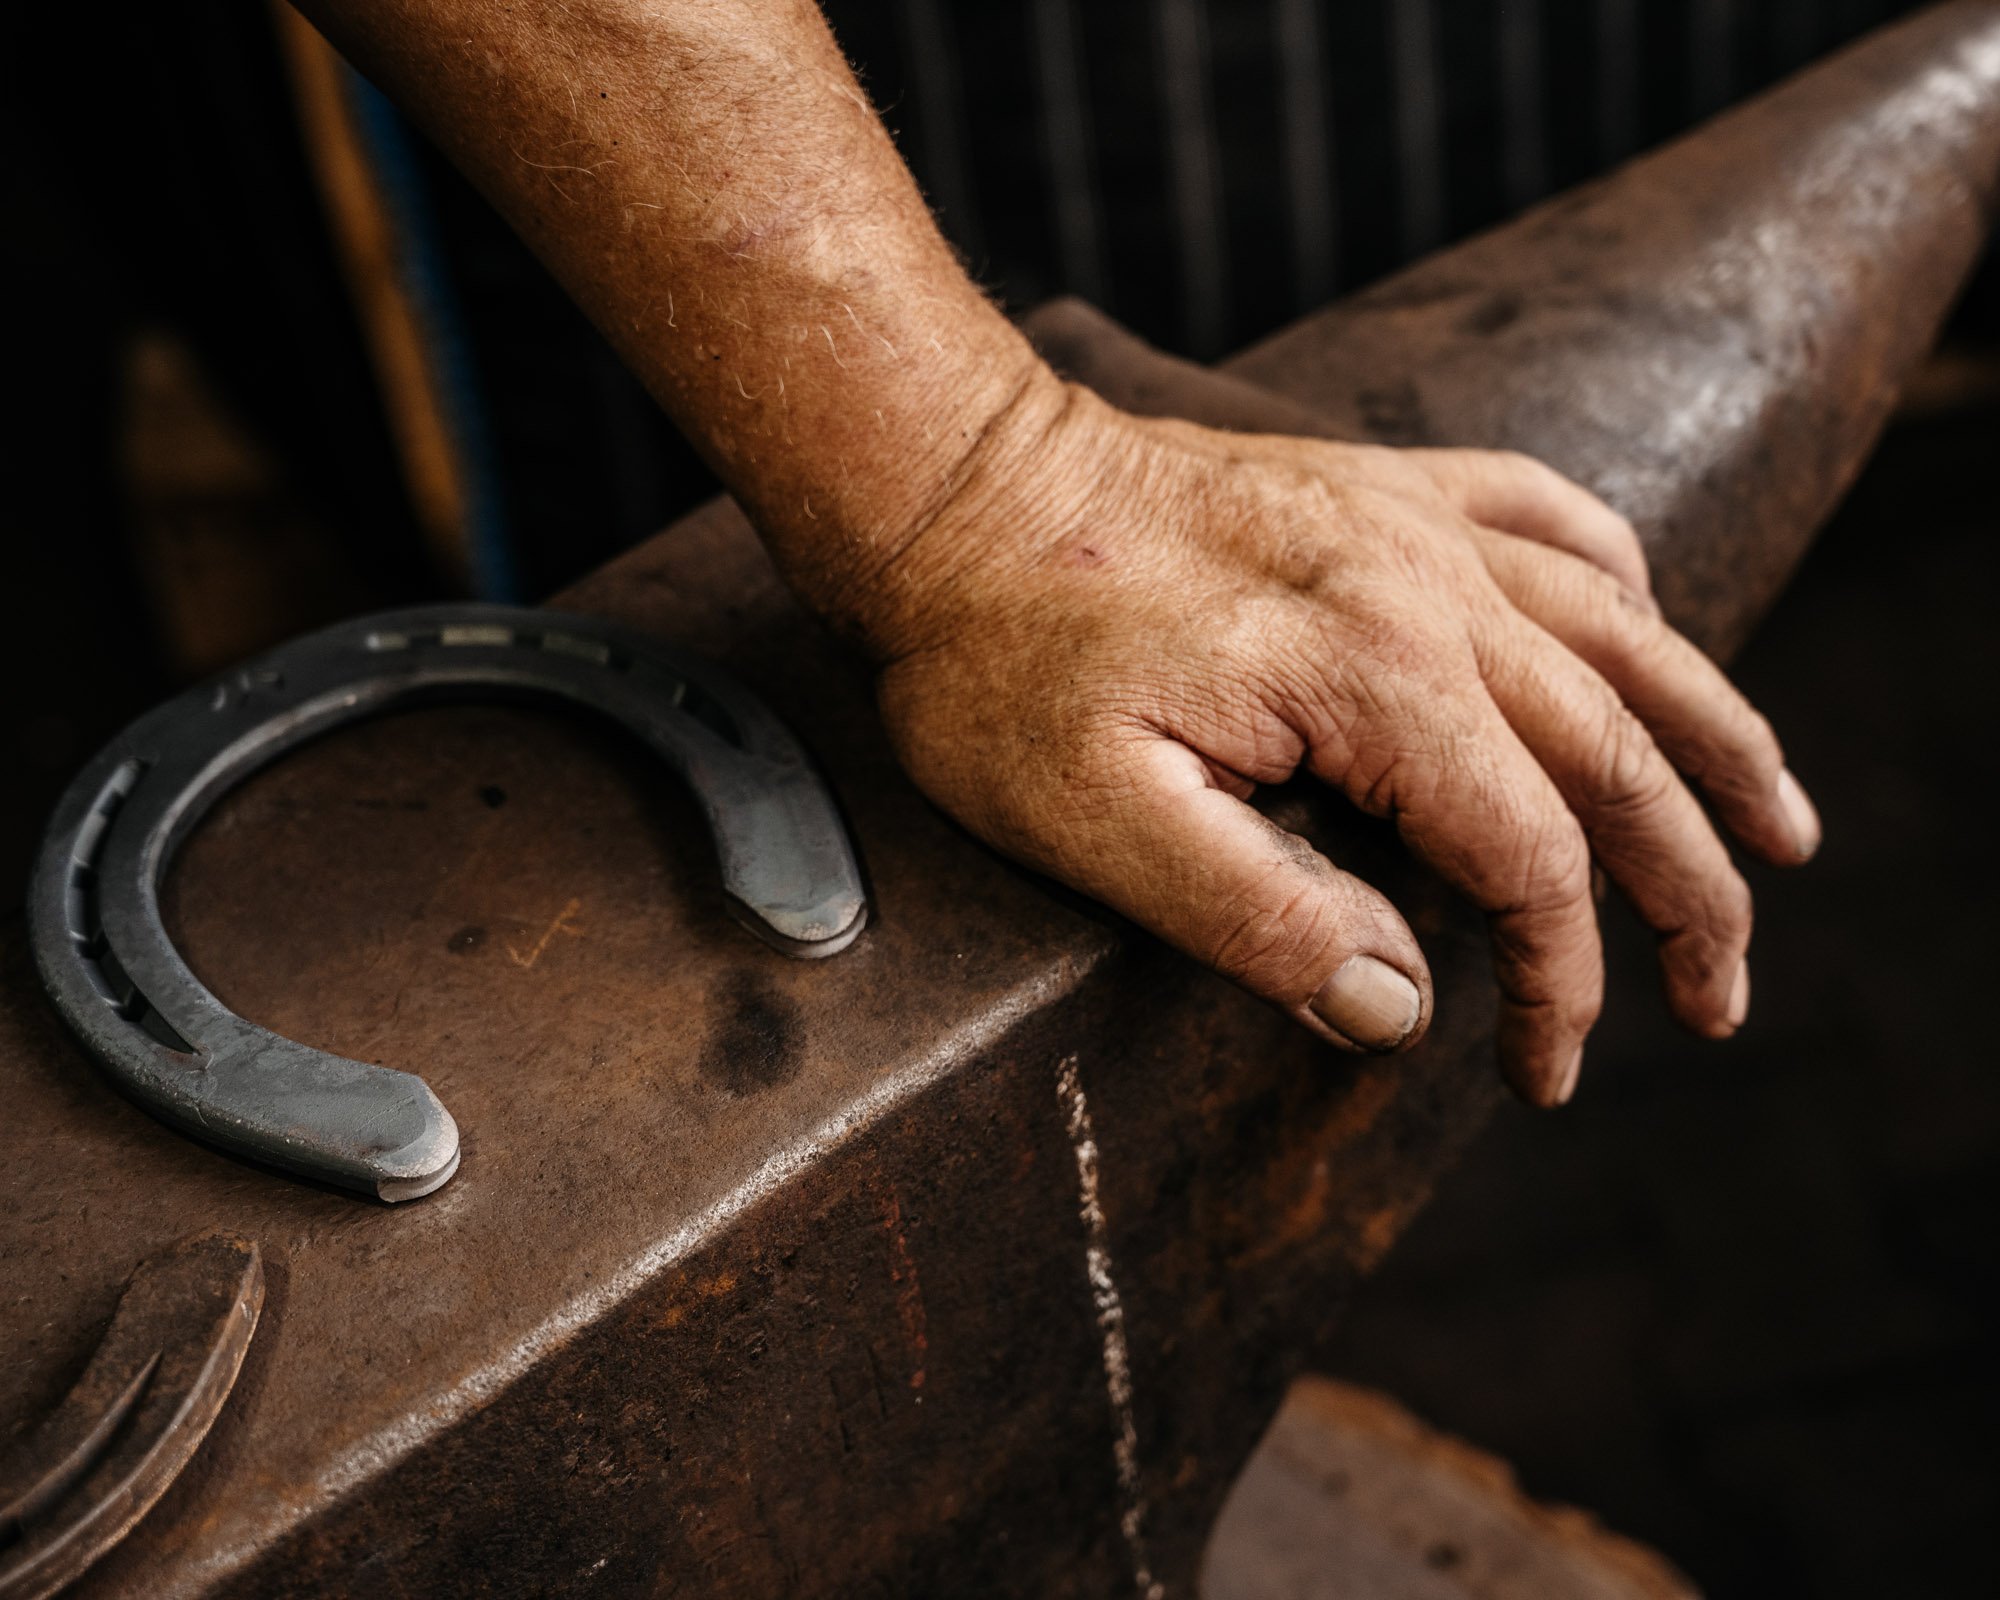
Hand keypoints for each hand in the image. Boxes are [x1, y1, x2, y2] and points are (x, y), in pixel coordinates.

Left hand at [854, 379, 1820, 1105]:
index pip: (1529, 860)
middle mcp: (1430, 585)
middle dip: (1691, 892)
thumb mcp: (1094, 818)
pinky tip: (1646, 623)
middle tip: (1721, 1000)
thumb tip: (1405, 1006)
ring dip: (1718, 739)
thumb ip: (1261, 919)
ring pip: (1625, 636)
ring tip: (1784, 832)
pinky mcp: (1380, 488)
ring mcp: (1414, 522)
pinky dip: (1620, 584)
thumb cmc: (998, 658)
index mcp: (1377, 677)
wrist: (947, 484)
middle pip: (1621, 753)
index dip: (1559, 983)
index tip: (1547, 1072)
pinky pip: (1549, 517)